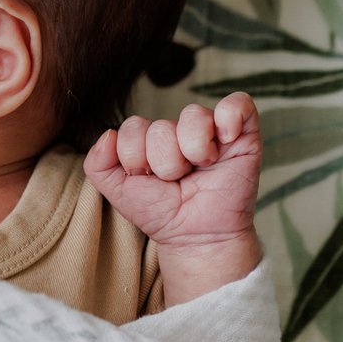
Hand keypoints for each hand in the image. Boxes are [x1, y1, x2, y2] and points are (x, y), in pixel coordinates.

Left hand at [85, 95, 264, 305]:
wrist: (197, 238)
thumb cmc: (161, 213)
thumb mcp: (118, 192)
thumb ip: (98, 164)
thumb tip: (108, 133)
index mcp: (151, 137)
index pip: (133, 127)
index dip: (136, 158)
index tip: (148, 180)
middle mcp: (180, 129)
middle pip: (162, 127)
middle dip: (165, 165)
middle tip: (178, 181)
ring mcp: (212, 130)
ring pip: (193, 116)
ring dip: (192, 152)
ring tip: (200, 170)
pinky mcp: (244, 134)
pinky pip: (238, 103)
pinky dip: (229, 118)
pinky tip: (224, 144)